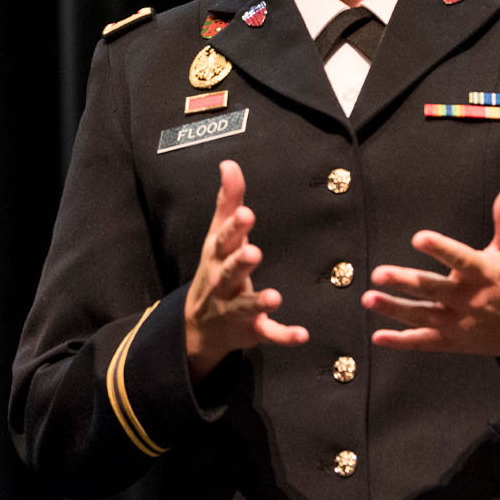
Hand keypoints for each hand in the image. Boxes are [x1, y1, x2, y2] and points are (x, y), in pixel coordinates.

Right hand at [184, 160, 308, 381]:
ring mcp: (234, 309)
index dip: (234, 228)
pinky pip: (267, 334)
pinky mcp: (250, 331)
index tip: (247, 214)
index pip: (223, 239)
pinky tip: (302, 335)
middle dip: (240, 263)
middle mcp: (221, 282)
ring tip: (275, 297)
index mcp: (216, 256)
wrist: (197, 326)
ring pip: (245, 305)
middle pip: (229, 271)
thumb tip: (229, 164)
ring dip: (259, 301)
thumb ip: (227, 201)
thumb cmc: (215, 268)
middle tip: (254, 252)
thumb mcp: (217, 236)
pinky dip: (283, 335)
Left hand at [362, 189, 499, 382]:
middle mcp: (469, 300)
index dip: (440, 249)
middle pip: (432, 289)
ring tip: (367, 298)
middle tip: (378, 274)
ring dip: (394, 309)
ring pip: (422, 316)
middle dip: (404, 282)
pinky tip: (376, 336)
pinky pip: (424, 342)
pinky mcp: (453, 341)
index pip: (461, 259)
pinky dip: (401, 342)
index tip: (419, 237)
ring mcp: (459, 323)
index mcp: (485, 274)